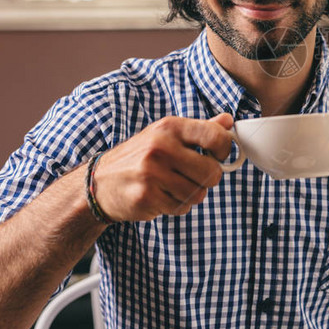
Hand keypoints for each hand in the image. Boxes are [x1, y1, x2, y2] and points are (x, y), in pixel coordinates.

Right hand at [92, 113, 234, 220]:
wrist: (99, 182)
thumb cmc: (139, 156)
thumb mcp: (166, 134)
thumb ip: (200, 129)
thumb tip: (228, 121)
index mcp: (169, 127)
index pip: (214, 136)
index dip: (225, 149)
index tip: (219, 156)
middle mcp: (161, 147)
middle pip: (212, 172)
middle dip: (208, 178)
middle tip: (194, 176)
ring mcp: (152, 173)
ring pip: (198, 193)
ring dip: (191, 194)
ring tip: (172, 186)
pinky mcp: (146, 197)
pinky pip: (181, 207)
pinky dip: (176, 206)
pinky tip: (161, 196)